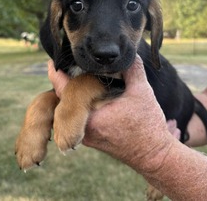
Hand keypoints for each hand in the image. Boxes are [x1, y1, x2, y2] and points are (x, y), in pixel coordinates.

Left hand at [48, 56, 171, 172]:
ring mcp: (85, 135)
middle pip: (63, 100)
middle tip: (68, 64)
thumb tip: (129, 53)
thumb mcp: (142, 93)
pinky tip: (88, 93)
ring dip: (72, 92)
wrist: (153, 155)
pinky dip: (79, 103)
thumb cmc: (148, 127)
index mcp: (91, 117)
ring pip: (70, 109)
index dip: (56, 74)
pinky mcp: (90, 137)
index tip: (53, 60)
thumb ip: (133, 69)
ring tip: (77, 75)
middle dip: (65, 81)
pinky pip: (77, 116)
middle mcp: (82, 129)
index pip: (63, 92)